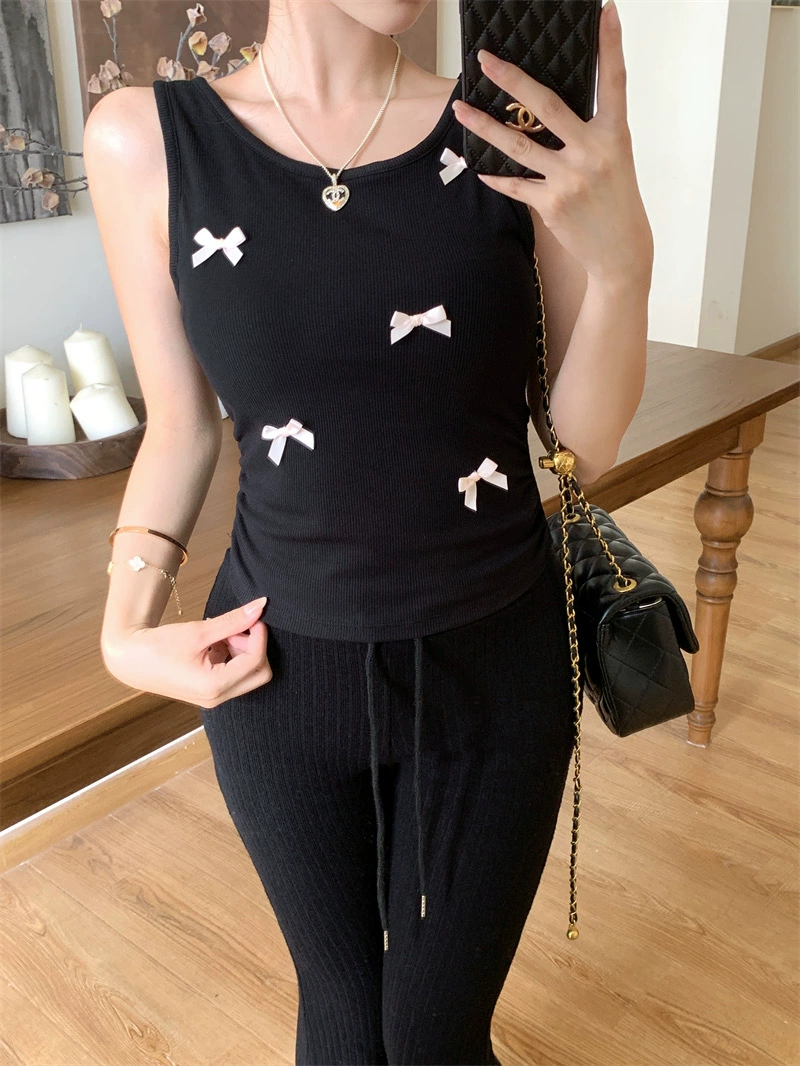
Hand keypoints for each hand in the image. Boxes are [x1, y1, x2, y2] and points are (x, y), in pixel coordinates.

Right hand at [103, 597, 272, 708]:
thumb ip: (233, 621)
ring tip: (221, 634)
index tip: (253, 616)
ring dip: (243, 651)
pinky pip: (234, 676)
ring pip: (248, 675)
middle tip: (237, 628)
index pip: (256, 661)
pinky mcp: (209, 693)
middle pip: (259, 673)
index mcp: (215, 686)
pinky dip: (232, 657)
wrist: (129, 660)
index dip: (259, 635)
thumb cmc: (158, 646)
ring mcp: (213, 698)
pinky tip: (214, 642)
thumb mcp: (198, 631)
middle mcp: (217, 697)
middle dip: (255, 648)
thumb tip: (260, 606)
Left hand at [451, 0, 652, 285]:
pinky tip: (479, 166)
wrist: (621, 250)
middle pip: (546, 107)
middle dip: (512, 80)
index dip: (610, 46)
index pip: (613, 82)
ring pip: (518, 146)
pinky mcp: (551, 204)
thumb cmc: (616, 200)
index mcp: (613, 135)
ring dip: (484, 127)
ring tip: (459, 110)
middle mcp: (592, 153)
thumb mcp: (615, 159)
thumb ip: (588, 132)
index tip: (605, 11)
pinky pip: (515, 184)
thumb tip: (550, 110)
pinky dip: (496, 176)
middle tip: (486, 60)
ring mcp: (569, 179)